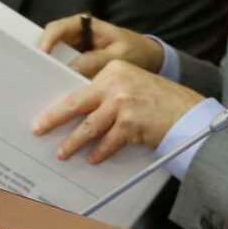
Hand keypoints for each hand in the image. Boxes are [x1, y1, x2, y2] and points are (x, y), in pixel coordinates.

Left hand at [30, 60, 201, 163]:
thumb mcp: (132, 84)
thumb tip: (80, 112)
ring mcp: (123, 103)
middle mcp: (116, 83)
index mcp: (114, 70)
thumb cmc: (159, 100)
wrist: (187, 112)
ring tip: (63, 152)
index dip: (62, 103)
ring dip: (74, 142)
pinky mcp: (131, 123)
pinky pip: (108, 142)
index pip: (81, 88)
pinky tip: (94, 159)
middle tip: (39, 128)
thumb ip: (108, 92)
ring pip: (90, 127)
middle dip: (55, 118)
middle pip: (77, 103)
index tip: (47, 113)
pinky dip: (100, 152)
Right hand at [37, 13, 162, 78]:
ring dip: (49, 73)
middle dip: (42, 60)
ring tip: (43, 89)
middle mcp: (74, 36)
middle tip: (35, 77)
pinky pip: (63, 72)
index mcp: (83, 24)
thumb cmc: (135, 51)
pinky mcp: (77, 66)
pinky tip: (57, 95)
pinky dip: (60, 81)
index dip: (45, 42)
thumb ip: (96, 60)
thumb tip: (71, 69)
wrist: (147, 59)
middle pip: (50, 45)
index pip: (57, 29)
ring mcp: (74, 51)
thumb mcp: (118, 55)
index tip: (41, 56)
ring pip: (54, 60)